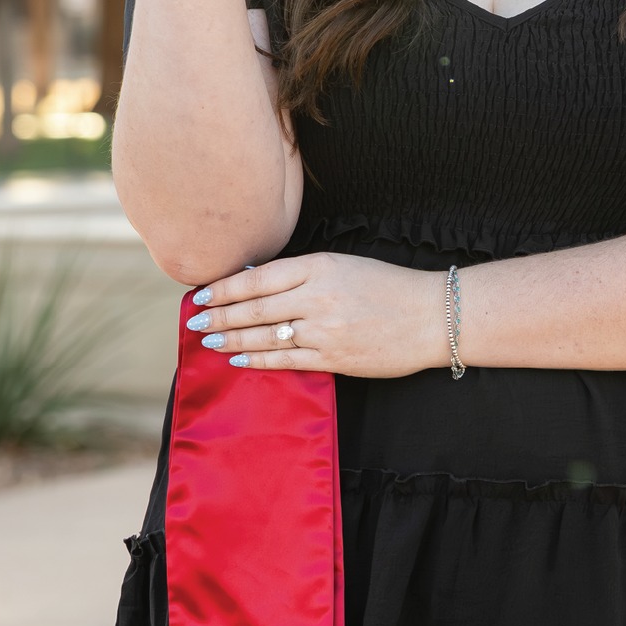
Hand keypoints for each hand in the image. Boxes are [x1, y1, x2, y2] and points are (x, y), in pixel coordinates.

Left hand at [186, 253, 448, 377]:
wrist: (432, 316)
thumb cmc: (388, 286)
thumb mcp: (344, 265)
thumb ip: (303, 272)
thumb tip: (256, 281)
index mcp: (319, 266)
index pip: (258, 278)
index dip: (225, 288)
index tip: (202, 294)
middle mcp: (317, 296)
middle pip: (254, 308)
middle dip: (219, 316)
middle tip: (194, 321)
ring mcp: (324, 329)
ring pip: (265, 335)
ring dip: (231, 339)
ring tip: (207, 341)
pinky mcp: (334, 357)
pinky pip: (285, 360)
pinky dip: (257, 360)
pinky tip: (237, 360)